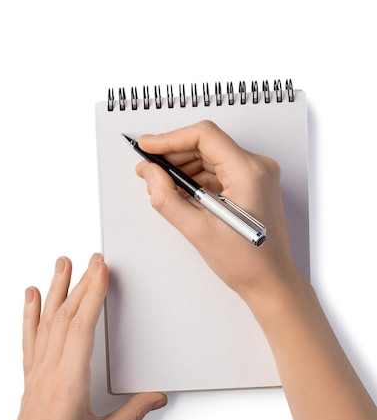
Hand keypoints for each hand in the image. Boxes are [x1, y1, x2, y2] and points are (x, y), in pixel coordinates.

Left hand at [3, 253, 166, 419]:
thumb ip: (132, 413)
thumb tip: (156, 396)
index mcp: (69, 381)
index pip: (82, 326)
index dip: (92, 294)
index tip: (100, 269)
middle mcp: (50, 371)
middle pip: (66, 317)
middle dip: (81, 283)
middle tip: (91, 258)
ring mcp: (37, 373)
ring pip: (47, 322)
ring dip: (56, 290)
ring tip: (61, 264)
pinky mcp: (31, 379)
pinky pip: (30, 338)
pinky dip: (30, 314)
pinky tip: (32, 297)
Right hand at [136, 120, 298, 305]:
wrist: (271, 282)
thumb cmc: (247, 262)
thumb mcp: (198, 230)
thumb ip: (168, 198)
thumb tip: (150, 173)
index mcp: (249, 172)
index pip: (204, 136)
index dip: (170, 139)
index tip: (148, 147)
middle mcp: (257, 167)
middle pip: (207, 144)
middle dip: (174, 155)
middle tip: (148, 169)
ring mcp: (257, 176)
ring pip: (211, 157)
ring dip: (184, 168)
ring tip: (161, 185)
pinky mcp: (252, 186)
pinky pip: (219, 171)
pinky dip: (197, 178)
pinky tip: (180, 192)